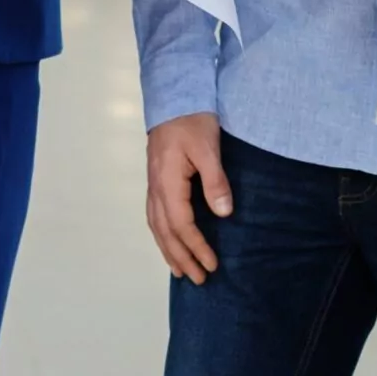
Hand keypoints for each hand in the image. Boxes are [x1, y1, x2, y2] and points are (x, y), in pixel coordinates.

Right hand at [146, 112, 231, 282]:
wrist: (174, 96)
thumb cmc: (192, 120)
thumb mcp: (208, 148)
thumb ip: (215, 181)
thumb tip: (223, 213)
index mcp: (168, 182)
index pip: (181, 224)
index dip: (197, 247)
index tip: (212, 265)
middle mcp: (156, 187)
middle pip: (165, 231)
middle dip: (181, 257)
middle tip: (199, 280)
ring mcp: (153, 183)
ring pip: (156, 225)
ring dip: (168, 250)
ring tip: (180, 270)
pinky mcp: (156, 179)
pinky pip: (155, 215)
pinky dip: (162, 234)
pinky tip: (169, 240)